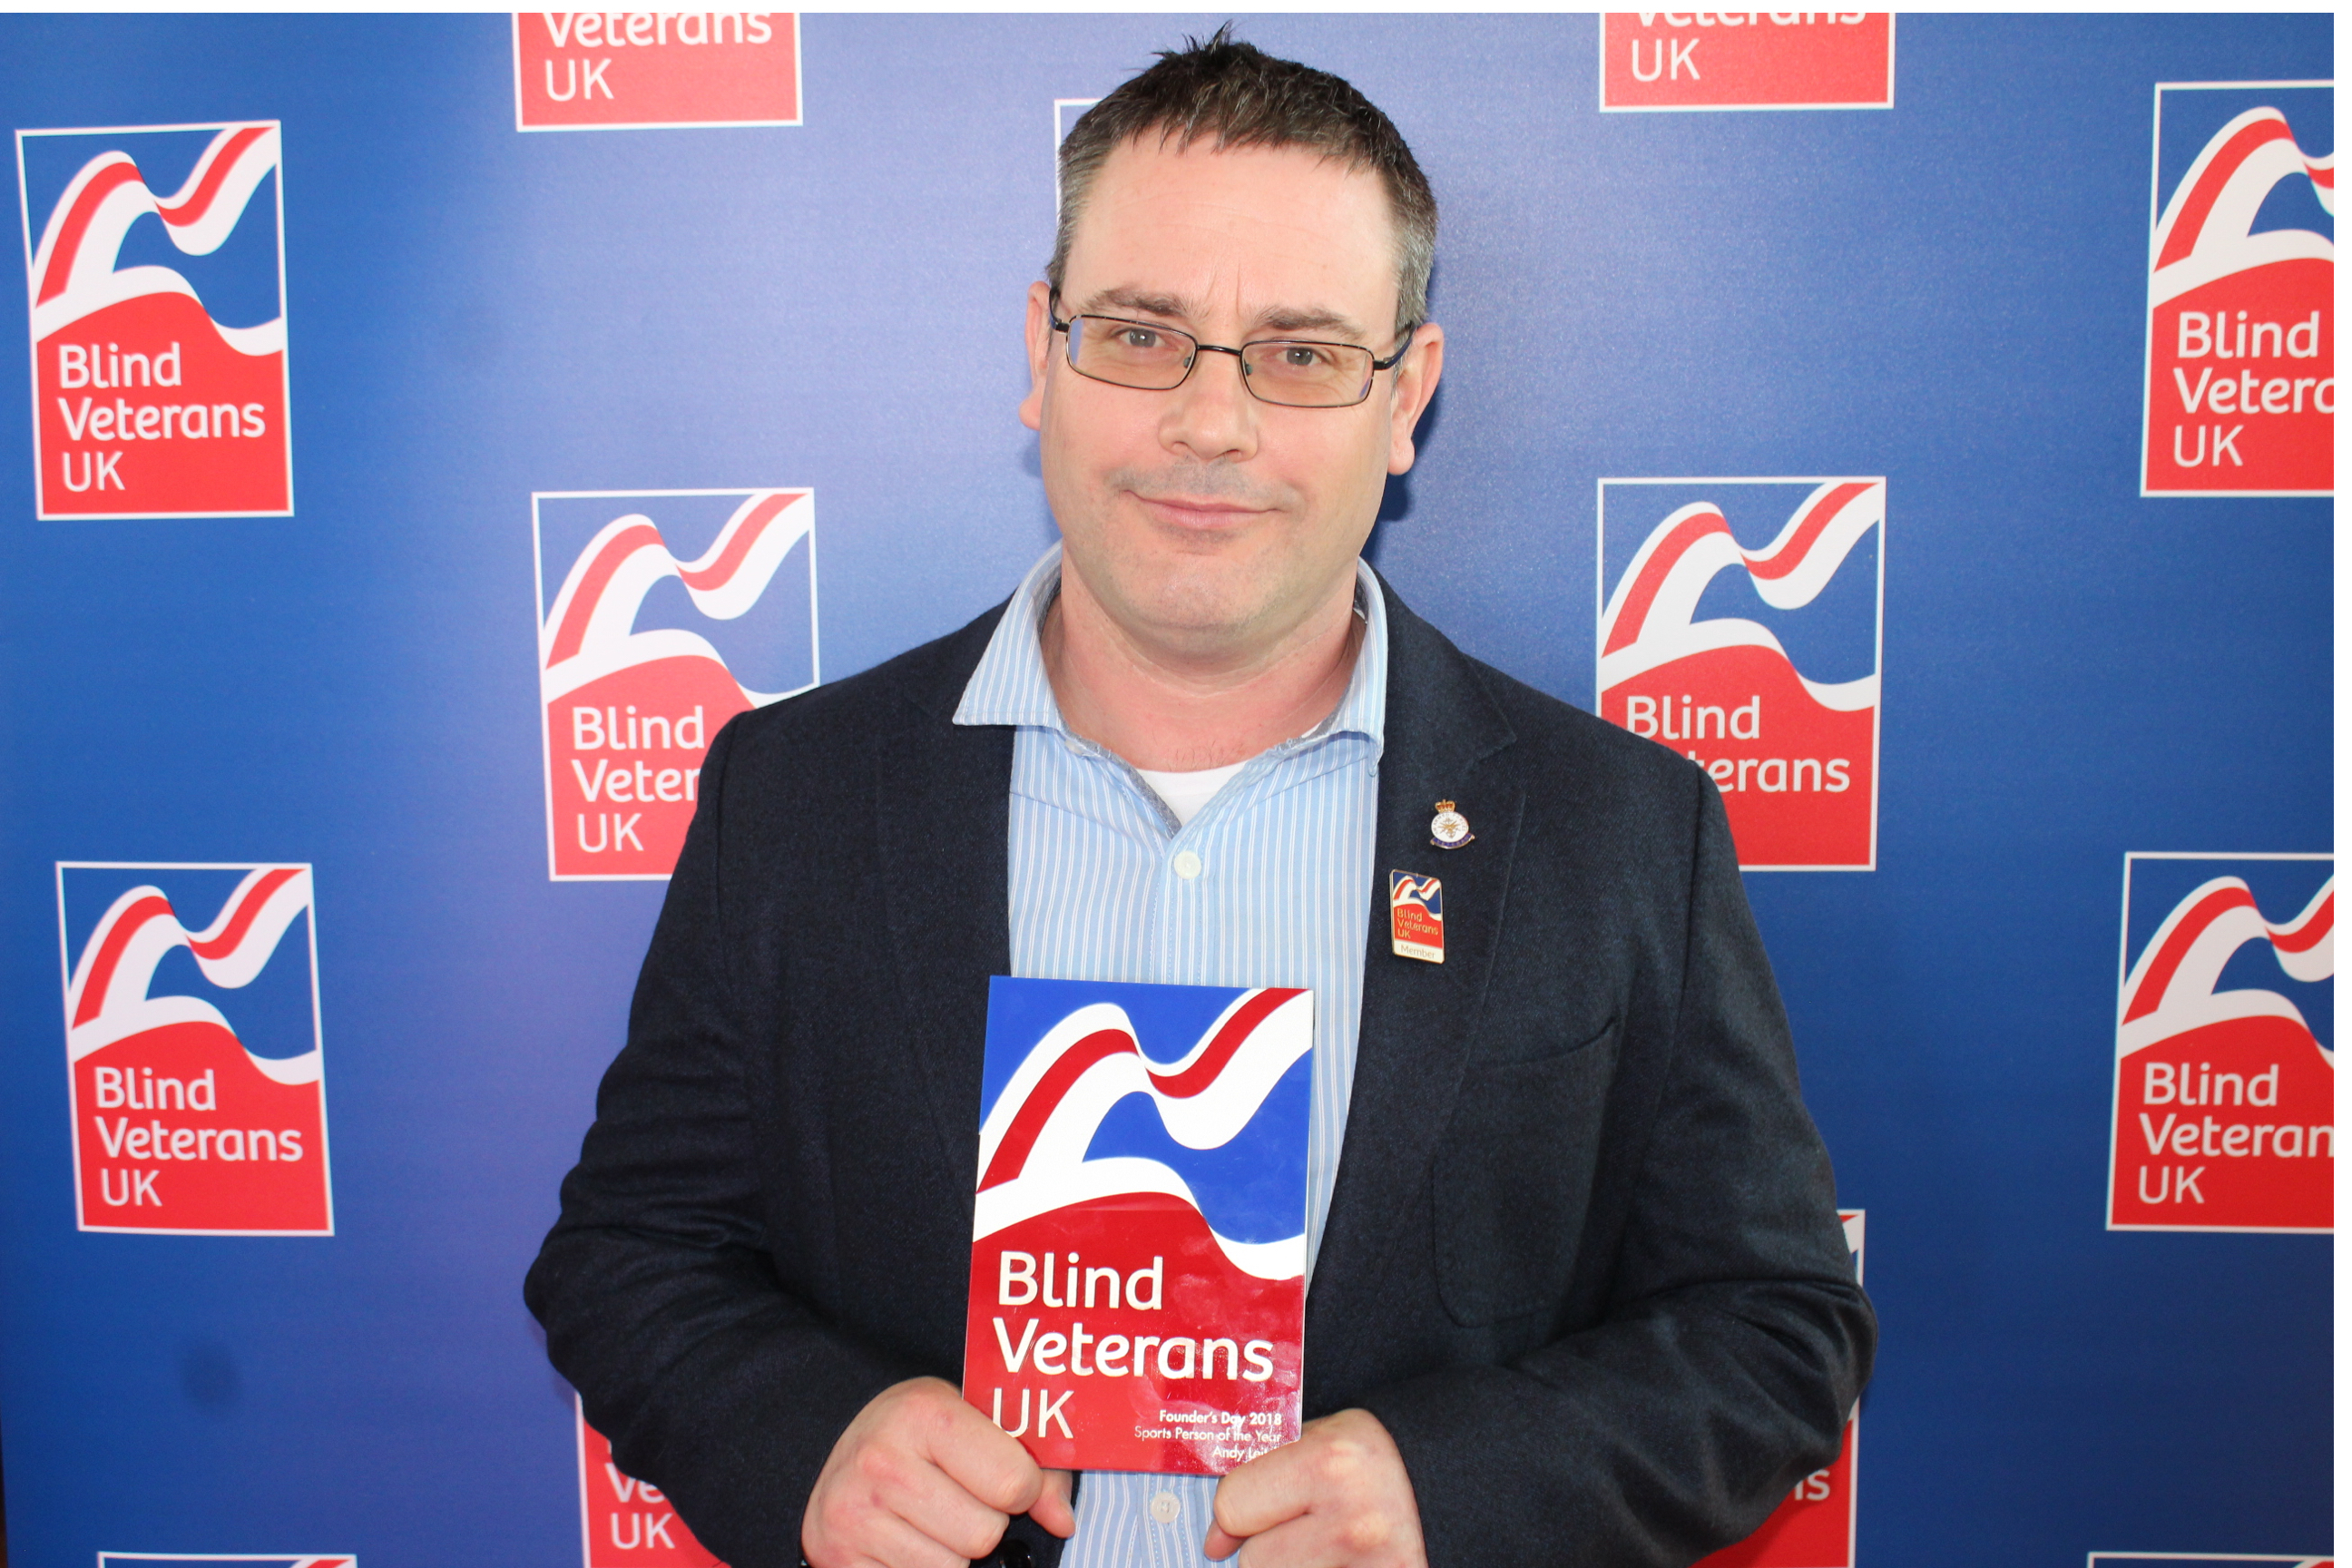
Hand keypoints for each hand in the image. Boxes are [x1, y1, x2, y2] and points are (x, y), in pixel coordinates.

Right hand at [802, 1376, 1074, 1567]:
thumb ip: (1034, 1466)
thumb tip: (1063, 1522)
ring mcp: (852, 1514)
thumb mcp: (975, 1425)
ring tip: (930, 1519)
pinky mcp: (840, 1558)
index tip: (1001, 1478)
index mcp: (923, 1412)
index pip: (1014, 1483)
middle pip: (985, 1534)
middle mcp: (881, 1460)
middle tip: (956, 1497)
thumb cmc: (921, 1438)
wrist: (841, 1460)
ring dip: (954, 1553)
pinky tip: (906, 1541)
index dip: (1023, 1489)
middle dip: (984, 1522)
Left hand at [1204, 1408, 1425, 1566]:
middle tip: (1303, 1529)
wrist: (1461, 1488)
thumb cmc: (1382, 1460)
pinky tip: (1342, 1562)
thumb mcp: (1325, 1438)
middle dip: (1267, 1548)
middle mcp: (1352, 1523)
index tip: (1249, 1513)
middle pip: (1255, 1562)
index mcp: (1332, 1464)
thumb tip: (1214, 1542)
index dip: (1235, 1511)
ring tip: (1327, 1548)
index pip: (1233, 1505)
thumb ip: (1265, 1472)